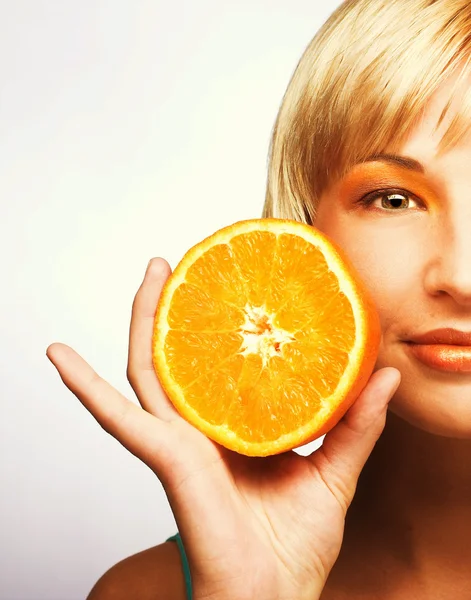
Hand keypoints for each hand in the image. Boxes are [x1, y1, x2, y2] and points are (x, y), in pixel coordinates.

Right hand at [47, 257, 399, 599]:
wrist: (272, 597)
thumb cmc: (295, 544)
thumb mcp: (335, 470)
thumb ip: (356, 423)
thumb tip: (386, 376)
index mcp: (234, 427)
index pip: (218, 366)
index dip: (220, 325)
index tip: (230, 285)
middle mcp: (199, 428)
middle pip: (177, 354)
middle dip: (174, 306)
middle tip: (177, 262)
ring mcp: (177, 440)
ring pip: (147, 368)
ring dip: (141, 320)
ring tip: (149, 275)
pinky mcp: (165, 457)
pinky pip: (118, 417)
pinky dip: (85, 388)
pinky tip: (60, 356)